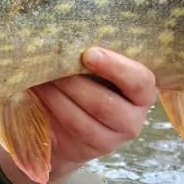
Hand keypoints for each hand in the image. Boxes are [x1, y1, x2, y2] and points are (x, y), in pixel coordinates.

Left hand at [0, 47, 157, 183]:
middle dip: (73, 81)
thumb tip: (69, 33)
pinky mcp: (93, 150)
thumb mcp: (96, 70)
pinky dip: (52, 108)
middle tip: (50, 62)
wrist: (72, 124)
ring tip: (40, 77)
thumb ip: (94, 56)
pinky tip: (40, 93)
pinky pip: (70, 128)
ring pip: (82, 117)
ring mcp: (114, 138)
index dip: (116, 67)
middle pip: (104, 102)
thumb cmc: (87, 84)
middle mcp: (134, 117)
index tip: (89, 53)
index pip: (139, 81)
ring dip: (57, 95)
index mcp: (143, 90)